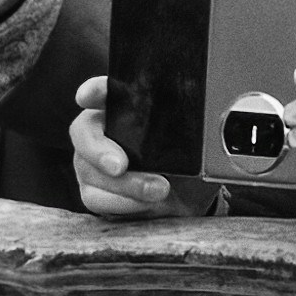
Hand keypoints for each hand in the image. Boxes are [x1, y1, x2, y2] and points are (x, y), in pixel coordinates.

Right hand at [70, 75, 201, 218]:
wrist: (189, 201)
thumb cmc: (187, 164)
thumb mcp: (195, 145)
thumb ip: (194, 131)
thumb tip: (211, 127)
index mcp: (124, 110)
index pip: (102, 92)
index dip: (93, 91)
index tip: (87, 97)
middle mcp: (102, 133)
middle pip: (84, 133)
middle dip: (100, 150)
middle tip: (120, 166)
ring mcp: (93, 164)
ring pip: (91, 171)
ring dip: (126, 185)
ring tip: (158, 190)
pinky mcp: (94, 192)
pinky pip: (96, 198)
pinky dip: (124, 203)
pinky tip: (147, 204)